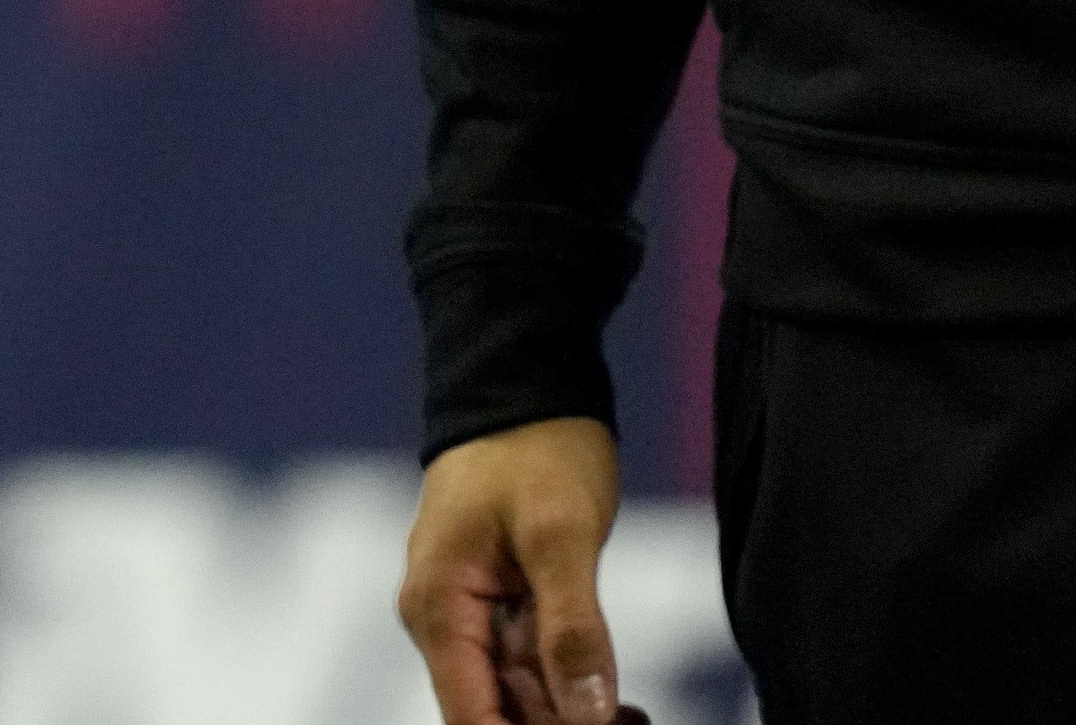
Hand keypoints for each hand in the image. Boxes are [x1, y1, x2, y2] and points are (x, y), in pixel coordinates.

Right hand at [400, 416, 640, 724]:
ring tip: (636, 718)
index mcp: (439, 607)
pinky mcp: (501, 605)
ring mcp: (470, 614)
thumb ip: (571, 628)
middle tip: (634, 723)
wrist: (528, 384)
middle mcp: (445, 621)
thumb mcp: (561, 534)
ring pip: (519, 696)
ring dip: (575, 715)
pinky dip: (574, 687)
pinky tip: (622, 705)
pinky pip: (532, 668)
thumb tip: (586, 716)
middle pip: (497, 712)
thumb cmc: (536, 447)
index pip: (471, 718)